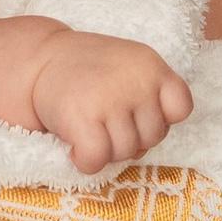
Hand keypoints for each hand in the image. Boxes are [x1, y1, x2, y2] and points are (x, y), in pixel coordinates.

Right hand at [33, 29, 192, 174]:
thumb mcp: (129, 66)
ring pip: (125, 153)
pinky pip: (97, 160)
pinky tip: (75, 146)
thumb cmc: (89, 70)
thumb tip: (144, 146)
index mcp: (152, 65)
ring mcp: (110, 100)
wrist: (40, 59)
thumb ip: (149, 95)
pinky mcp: (82, 119)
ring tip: (89, 126)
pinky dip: (85, 162)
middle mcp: (135, 82)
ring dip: (107, 149)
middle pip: (153, 137)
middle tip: (105, 119)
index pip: (182, 107)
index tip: (137, 112)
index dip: (162, 118)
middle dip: (131, 136)